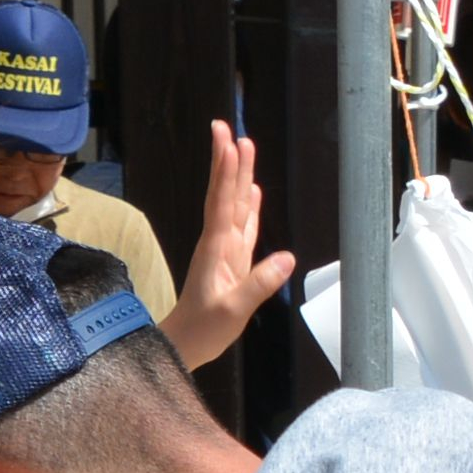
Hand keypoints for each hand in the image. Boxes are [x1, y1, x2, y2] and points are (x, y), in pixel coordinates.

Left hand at [162, 125, 300, 369]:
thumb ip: (258, 284)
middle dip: (229, 162)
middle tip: (228, 129)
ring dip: (238, 177)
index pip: (223, 202)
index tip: (229, 142)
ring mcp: (225, 250)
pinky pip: (243, 226)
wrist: (184, 344)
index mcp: (217, 248)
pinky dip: (249, 206)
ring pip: (234, 205)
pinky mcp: (231, 260)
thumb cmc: (204, 329)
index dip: (227, 171)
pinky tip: (254, 192)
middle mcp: (219, 242)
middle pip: (226, 194)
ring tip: (244, 148)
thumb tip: (287, 257)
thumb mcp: (233, 311)